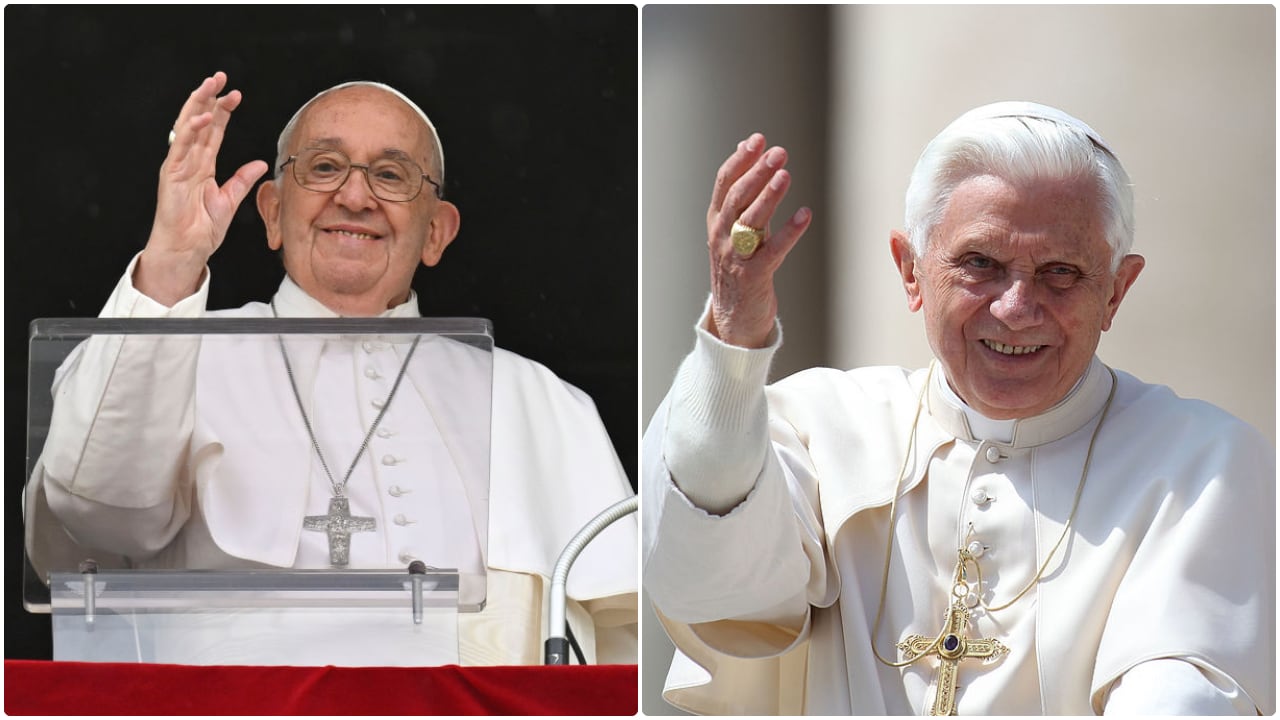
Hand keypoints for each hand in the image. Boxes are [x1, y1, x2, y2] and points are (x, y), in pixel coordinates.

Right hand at [134, 72, 268, 305]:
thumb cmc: (202, 229)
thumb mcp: (230, 200)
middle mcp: (189, 161)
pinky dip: (190, 131)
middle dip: (208, 98)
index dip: (223, 111)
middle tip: (220, 77)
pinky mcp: (170, 175)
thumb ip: (243, 180)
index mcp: (203, 165)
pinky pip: (180, 148)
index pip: (214, 131)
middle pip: (199, 122)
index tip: (235, 94)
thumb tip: (260, 163)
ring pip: (187, 128)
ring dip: (198, 105)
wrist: (187, 250)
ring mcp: (178, 166)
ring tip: (210, 86)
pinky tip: (201, 117)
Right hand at [705, 133, 811, 347]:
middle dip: (757, 172)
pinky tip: (805, 214)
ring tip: (785, 175)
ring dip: (768, 196)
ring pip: (750, 221)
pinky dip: (789, 232)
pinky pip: (773, 251)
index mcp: (717, 222)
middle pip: (737, 198)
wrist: (734, 318)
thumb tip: (744, 150)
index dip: (740, 160)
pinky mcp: (754, 277)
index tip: (759, 139)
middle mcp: (722, 237)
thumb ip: (740, 194)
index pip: (724, 184)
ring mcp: (735, 258)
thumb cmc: (740, 267)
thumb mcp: (734, 229)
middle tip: (778, 152)